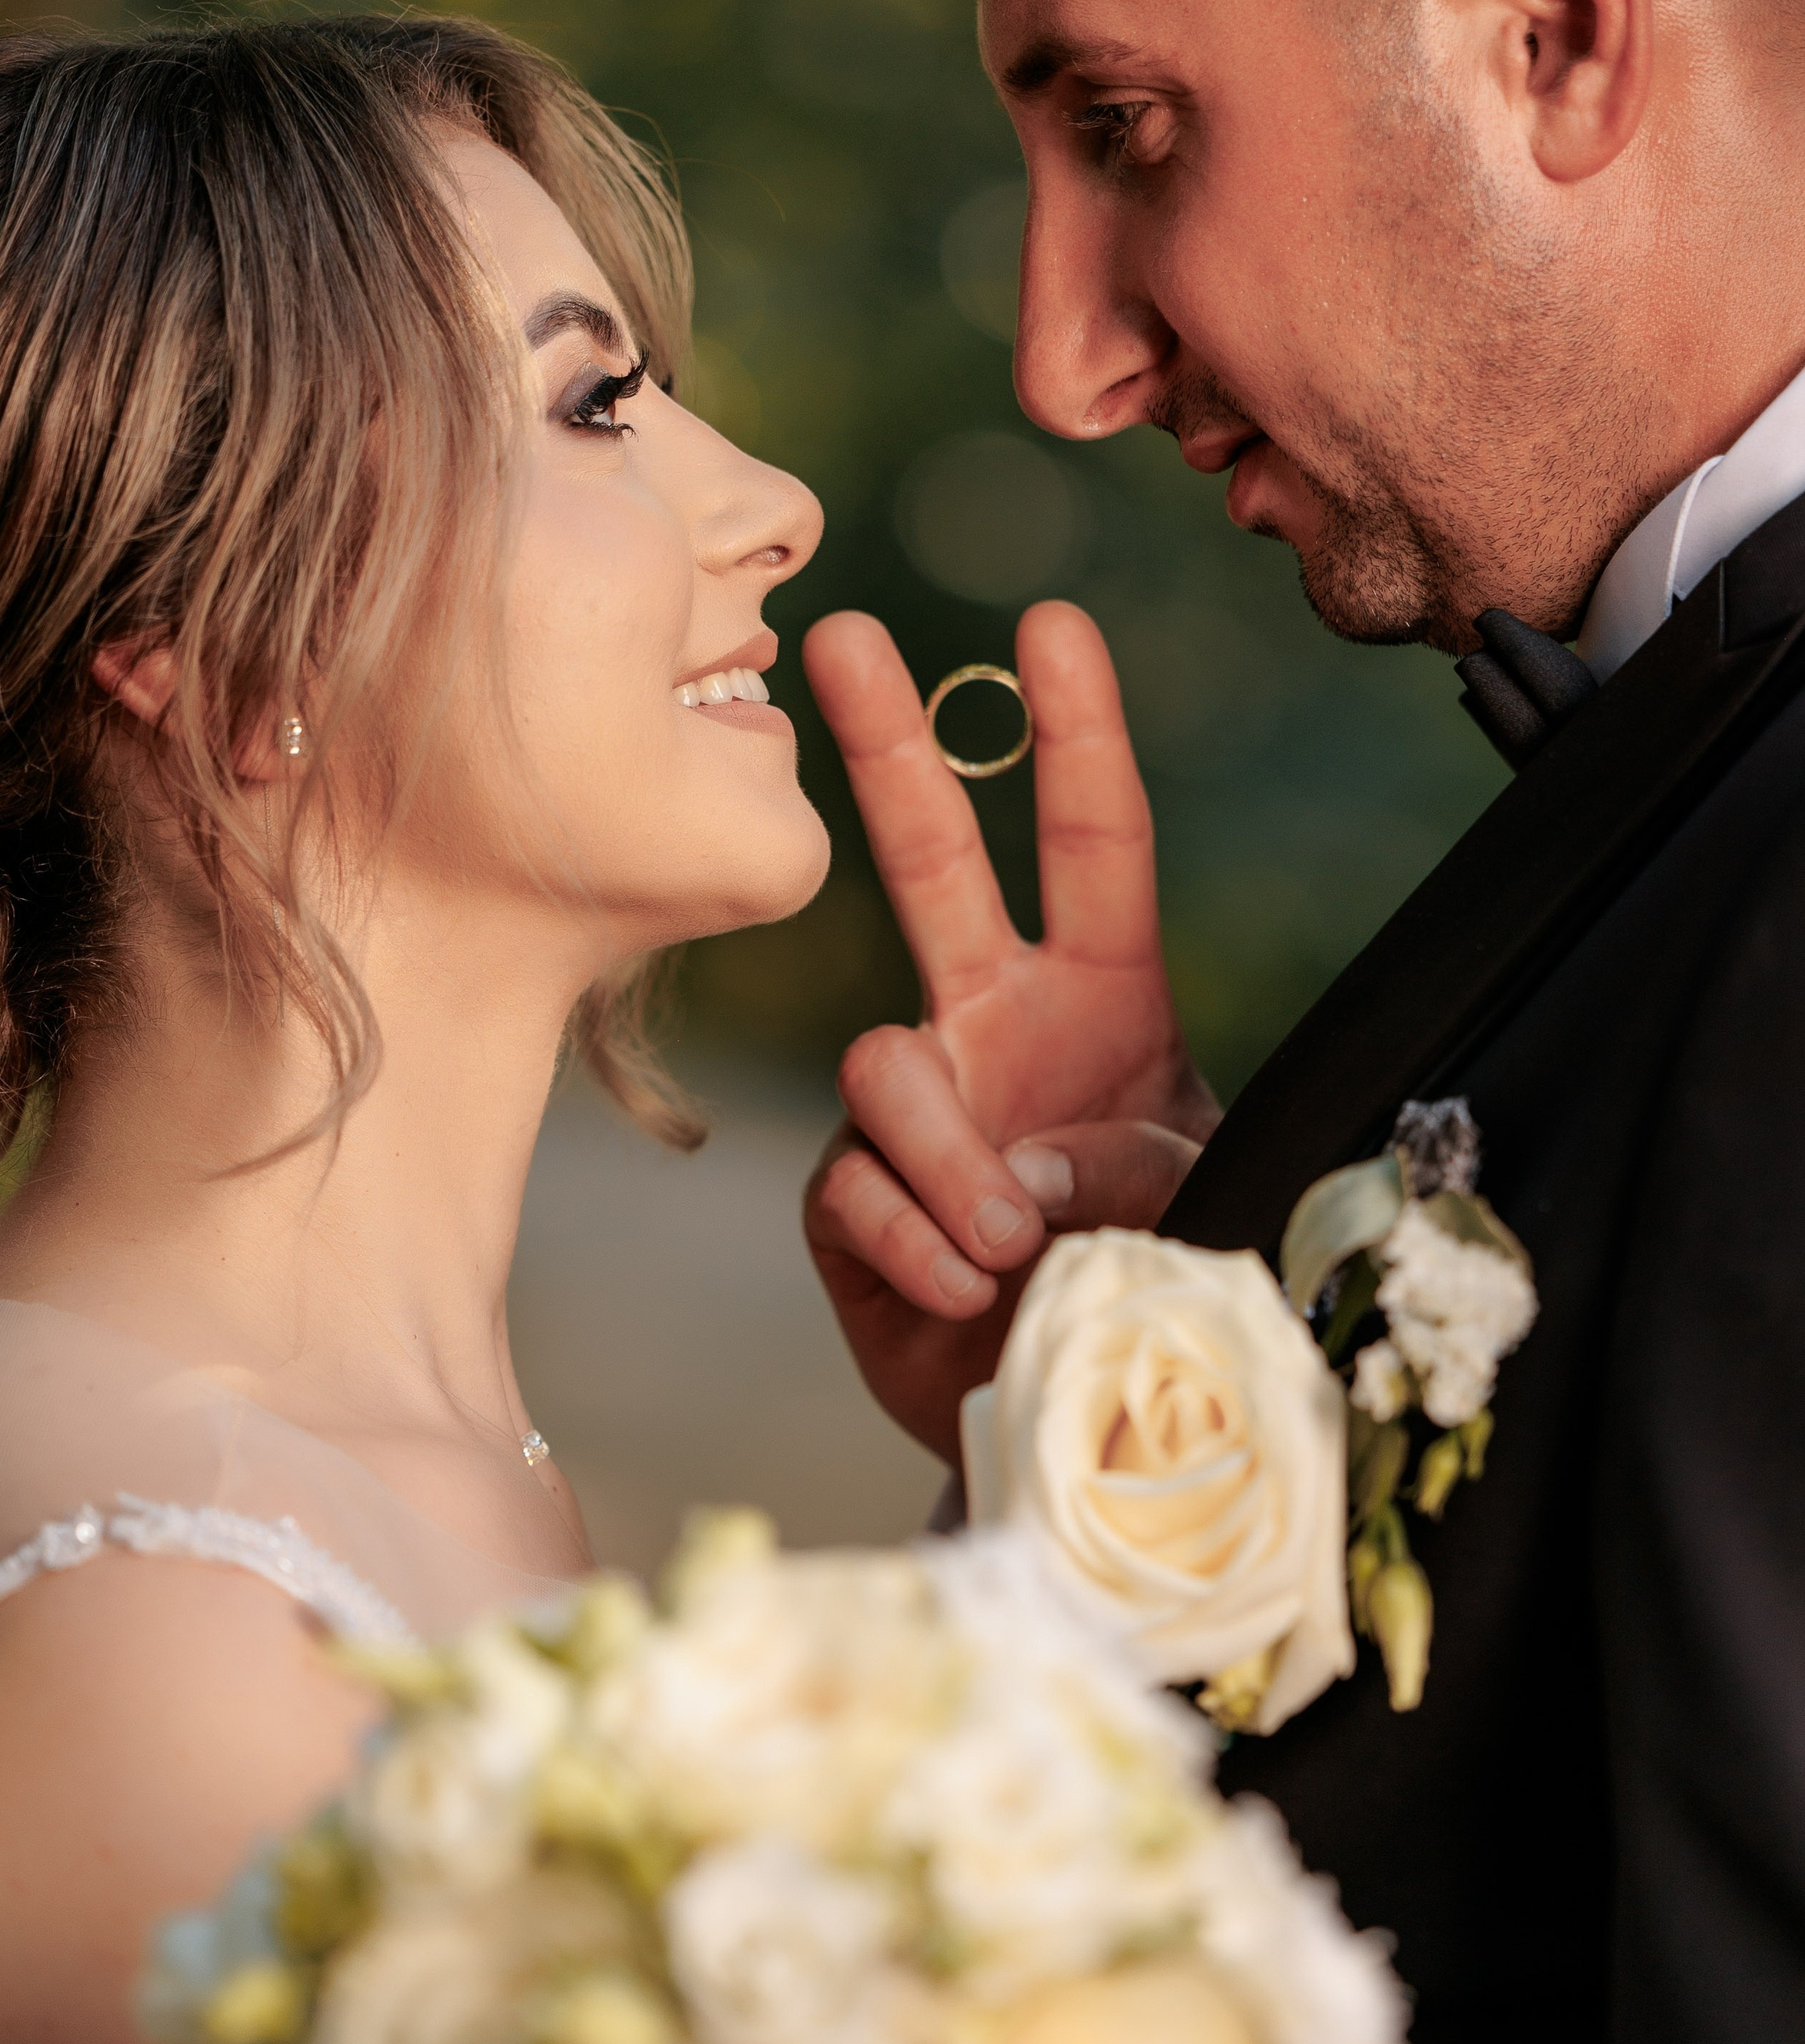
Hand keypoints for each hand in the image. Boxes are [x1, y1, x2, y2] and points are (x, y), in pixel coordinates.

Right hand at [803, 599, 1215, 1463]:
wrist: (1083, 1417)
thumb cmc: (1161, 1286)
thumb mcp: (1200, 1208)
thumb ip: (1131, 1168)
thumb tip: (1013, 1170)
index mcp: (1105, 1001)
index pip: (1090, 846)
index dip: (1074, 735)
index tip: (1050, 626)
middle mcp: (995, 1029)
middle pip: (931, 862)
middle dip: (888, 744)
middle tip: (843, 635)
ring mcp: (917, 1112)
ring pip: (885, 1063)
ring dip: (952, 1155)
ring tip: (1014, 1242)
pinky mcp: (852, 1203)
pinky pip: (857, 1187)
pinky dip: (919, 1243)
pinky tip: (967, 1290)